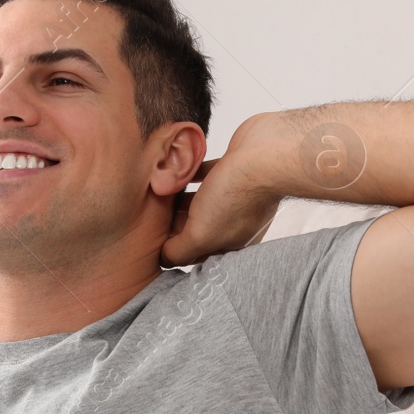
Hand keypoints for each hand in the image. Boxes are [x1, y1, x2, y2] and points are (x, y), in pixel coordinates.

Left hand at [160, 112, 283, 266]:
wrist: (266, 154)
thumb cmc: (236, 196)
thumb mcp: (202, 235)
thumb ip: (181, 251)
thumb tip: (163, 259)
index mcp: (230, 243)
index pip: (196, 252)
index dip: (174, 248)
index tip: (151, 239)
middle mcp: (233, 221)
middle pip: (193, 227)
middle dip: (171, 222)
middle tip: (147, 214)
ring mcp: (232, 194)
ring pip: (197, 201)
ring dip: (178, 198)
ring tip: (156, 193)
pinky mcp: (231, 168)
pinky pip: (204, 174)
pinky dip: (190, 173)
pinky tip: (175, 169)